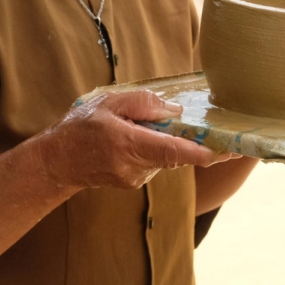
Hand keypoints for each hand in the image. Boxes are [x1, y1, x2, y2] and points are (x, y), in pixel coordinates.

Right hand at [37, 91, 235, 190]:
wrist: (57, 161)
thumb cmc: (79, 128)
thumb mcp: (107, 102)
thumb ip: (142, 103)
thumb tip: (175, 111)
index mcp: (127, 144)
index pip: (172, 151)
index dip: (202, 152)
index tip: (226, 151)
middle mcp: (134, 167)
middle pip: (174, 154)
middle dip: (187, 139)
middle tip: (199, 125)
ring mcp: (135, 179)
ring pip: (165, 157)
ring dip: (164, 141)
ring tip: (135, 126)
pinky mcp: (134, 182)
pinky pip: (154, 162)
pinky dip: (153, 148)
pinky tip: (132, 138)